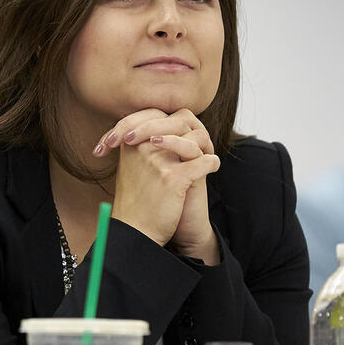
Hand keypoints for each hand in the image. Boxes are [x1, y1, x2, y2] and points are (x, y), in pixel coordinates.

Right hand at [94, 108, 220, 262]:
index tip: (183, 135)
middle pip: (180, 121)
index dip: (175, 120)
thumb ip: (147, 143)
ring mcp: (157, 161)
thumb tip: (172, 123)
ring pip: (196, 138)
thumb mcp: (133, 165)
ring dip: (205, 147)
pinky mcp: (173, 178)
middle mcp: (142, 146)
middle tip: (201, 144)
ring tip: (206, 156)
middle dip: (194, 131)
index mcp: (131, 142)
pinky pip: (204, 161)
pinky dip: (211, 164)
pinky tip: (211, 168)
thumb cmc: (137, 199)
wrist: (136, 230)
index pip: (157, 114)